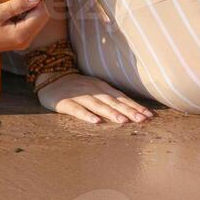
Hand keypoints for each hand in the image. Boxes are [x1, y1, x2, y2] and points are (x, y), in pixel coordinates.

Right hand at [0, 0, 49, 59]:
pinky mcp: (18, 39)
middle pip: (41, 18)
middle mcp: (26, 40)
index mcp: (22, 34)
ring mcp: (23, 41)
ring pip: (35, 20)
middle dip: (34, 4)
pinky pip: (28, 24)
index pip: (42, 14)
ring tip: (13, 1)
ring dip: (29, 9)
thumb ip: (18, 5)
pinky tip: (12, 10)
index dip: (38, 0)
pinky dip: (24, 15)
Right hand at [37, 74, 152, 124]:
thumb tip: (131, 110)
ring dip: (111, 113)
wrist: (50, 76)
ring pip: (98, 105)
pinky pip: (77, 110)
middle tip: (143, 120)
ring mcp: (79, 95)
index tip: (149, 116)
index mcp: (102, 87)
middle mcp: (93, 90)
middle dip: (129, 111)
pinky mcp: (65, 102)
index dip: (135, 107)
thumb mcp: (95, 88)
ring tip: (124, 121)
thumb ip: (109, 98)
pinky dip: (87, 115)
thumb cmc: (76, 87)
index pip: (122, 98)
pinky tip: (96, 122)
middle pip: (113, 102)